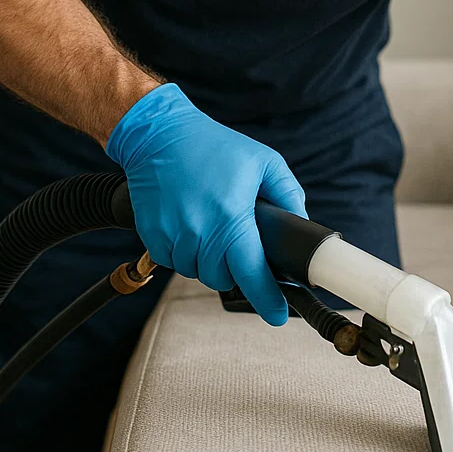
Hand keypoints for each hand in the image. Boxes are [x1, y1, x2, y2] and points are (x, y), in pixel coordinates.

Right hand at [105, 82, 307, 325]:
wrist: (161, 136)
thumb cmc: (215, 146)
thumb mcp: (264, 162)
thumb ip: (288, 194)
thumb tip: (300, 224)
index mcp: (231, 217)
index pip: (252, 272)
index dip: (267, 298)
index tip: (277, 315)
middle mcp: (200, 232)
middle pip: (224, 278)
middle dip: (236, 267)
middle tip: (239, 241)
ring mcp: (172, 236)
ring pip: (198, 273)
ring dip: (209, 261)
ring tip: (213, 227)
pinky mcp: (152, 236)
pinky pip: (174, 262)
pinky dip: (186, 253)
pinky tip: (192, 226)